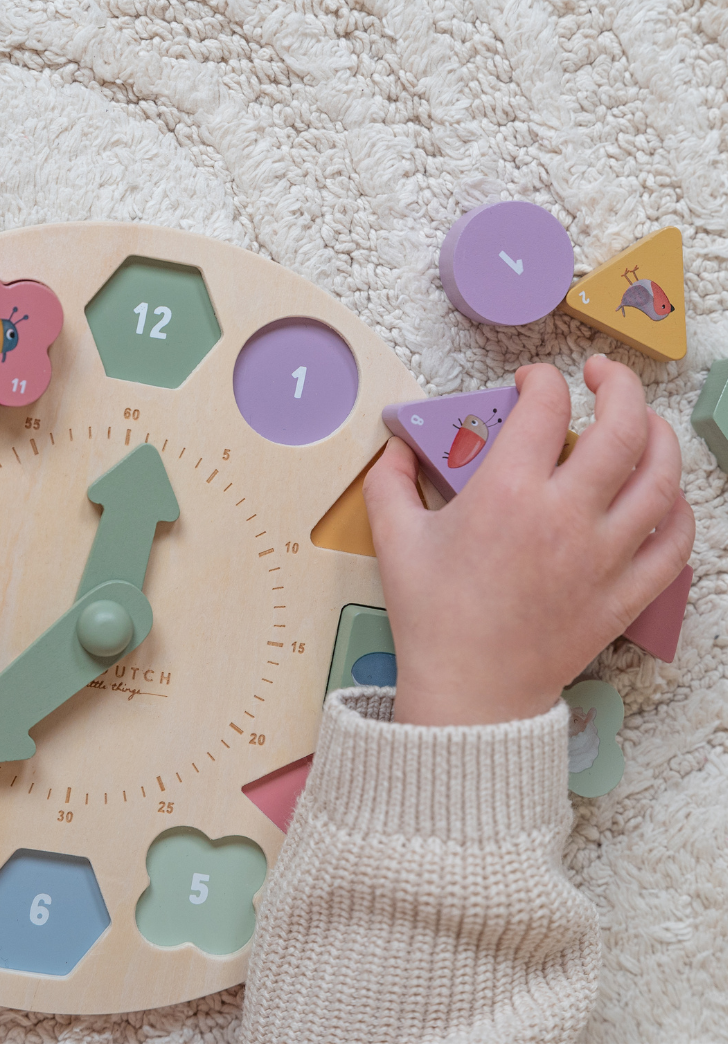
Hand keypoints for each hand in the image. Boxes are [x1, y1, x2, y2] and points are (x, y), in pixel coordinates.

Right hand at [363, 357, 694, 725]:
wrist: (469, 691)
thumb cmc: (431, 616)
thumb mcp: (394, 539)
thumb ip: (390, 482)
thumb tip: (397, 449)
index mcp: (508, 494)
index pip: (545, 407)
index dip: (541, 379)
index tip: (532, 381)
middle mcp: (566, 516)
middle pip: (623, 426)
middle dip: (619, 384)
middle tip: (601, 376)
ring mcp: (605, 556)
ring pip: (661, 477)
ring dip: (659, 436)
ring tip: (642, 423)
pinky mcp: (625, 594)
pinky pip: (675, 542)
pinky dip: (678, 510)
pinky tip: (662, 496)